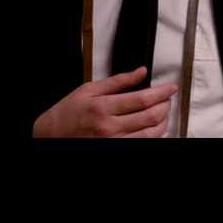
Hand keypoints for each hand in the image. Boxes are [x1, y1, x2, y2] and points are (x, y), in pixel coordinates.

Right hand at [32, 67, 176, 137]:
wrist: (52, 136)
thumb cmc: (68, 113)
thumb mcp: (88, 90)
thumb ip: (117, 81)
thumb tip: (140, 72)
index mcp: (103, 107)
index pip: (141, 99)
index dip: (161, 93)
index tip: (170, 88)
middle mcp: (110, 127)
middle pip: (150, 117)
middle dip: (165, 106)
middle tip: (168, 99)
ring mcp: (114, 142)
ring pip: (151, 134)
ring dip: (164, 122)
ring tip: (164, 112)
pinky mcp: (115, 150)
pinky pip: (143, 145)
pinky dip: (156, 137)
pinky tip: (158, 130)